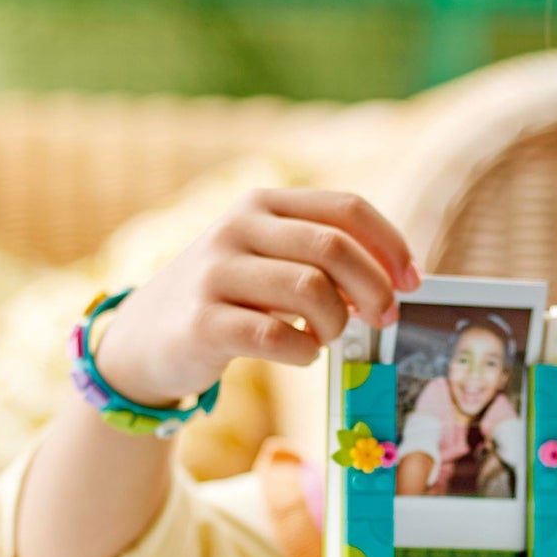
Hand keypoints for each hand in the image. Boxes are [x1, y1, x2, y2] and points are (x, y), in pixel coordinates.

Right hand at [94, 189, 418, 406]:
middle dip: (374, 287)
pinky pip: (278, 336)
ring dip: (337, 321)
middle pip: (334, 247)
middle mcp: (236, 228)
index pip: (346, 208)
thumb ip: (323, 259)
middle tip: (384, 317)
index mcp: (262, 203)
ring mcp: (214, 273)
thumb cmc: (228, 298)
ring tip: (329, 334)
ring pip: (310, 290)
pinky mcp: (202, 323)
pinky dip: (306, 351)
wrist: (144, 339)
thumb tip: (395, 280)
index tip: (412, 281)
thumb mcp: (269, 260)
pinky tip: (303, 353)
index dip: (390, 244)